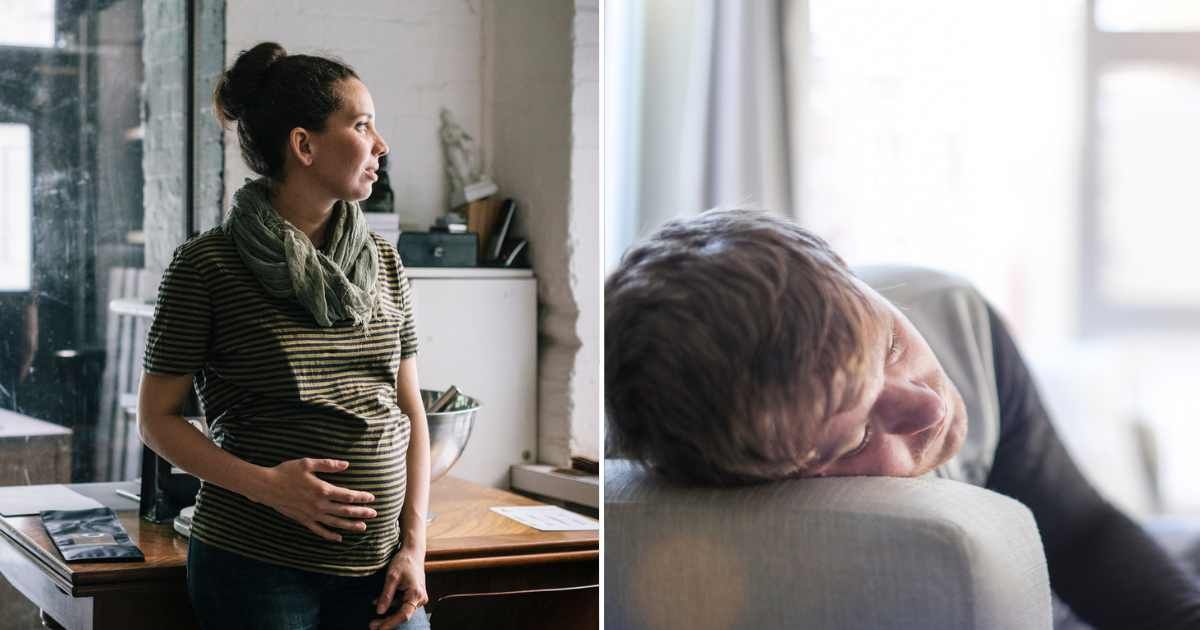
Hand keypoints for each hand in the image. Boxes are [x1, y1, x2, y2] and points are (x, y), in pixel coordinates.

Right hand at [255, 458, 376, 541]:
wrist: (266, 486)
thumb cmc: (286, 472)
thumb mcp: (307, 463)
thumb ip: (328, 464)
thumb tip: (346, 464)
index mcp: (322, 490)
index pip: (347, 495)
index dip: (361, 497)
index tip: (371, 498)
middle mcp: (319, 505)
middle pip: (345, 510)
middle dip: (361, 512)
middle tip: (374, 514)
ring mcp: (311, 514)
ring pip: (335, 522)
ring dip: (350, 525)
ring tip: (363, 527)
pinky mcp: (303, 520)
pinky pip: (319, 530)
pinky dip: (330, 535)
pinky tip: (339, 539)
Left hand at [370, 549, 426, 629]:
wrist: (413, 552)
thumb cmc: (403, 562)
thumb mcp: (392, 577)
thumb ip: (386, 595)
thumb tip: (379, 611)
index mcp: (416, 594)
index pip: (403, 615)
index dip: (390, 623)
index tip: (378, 629)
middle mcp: (421, 598)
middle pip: (403, 615)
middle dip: (387, 621)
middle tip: (372, 625)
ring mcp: (420, 597)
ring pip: (402, 610)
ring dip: (389, 612)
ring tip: (374, 611)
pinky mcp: (416, 595)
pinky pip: (403, 604)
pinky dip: (392, 604)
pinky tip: (379, 602)